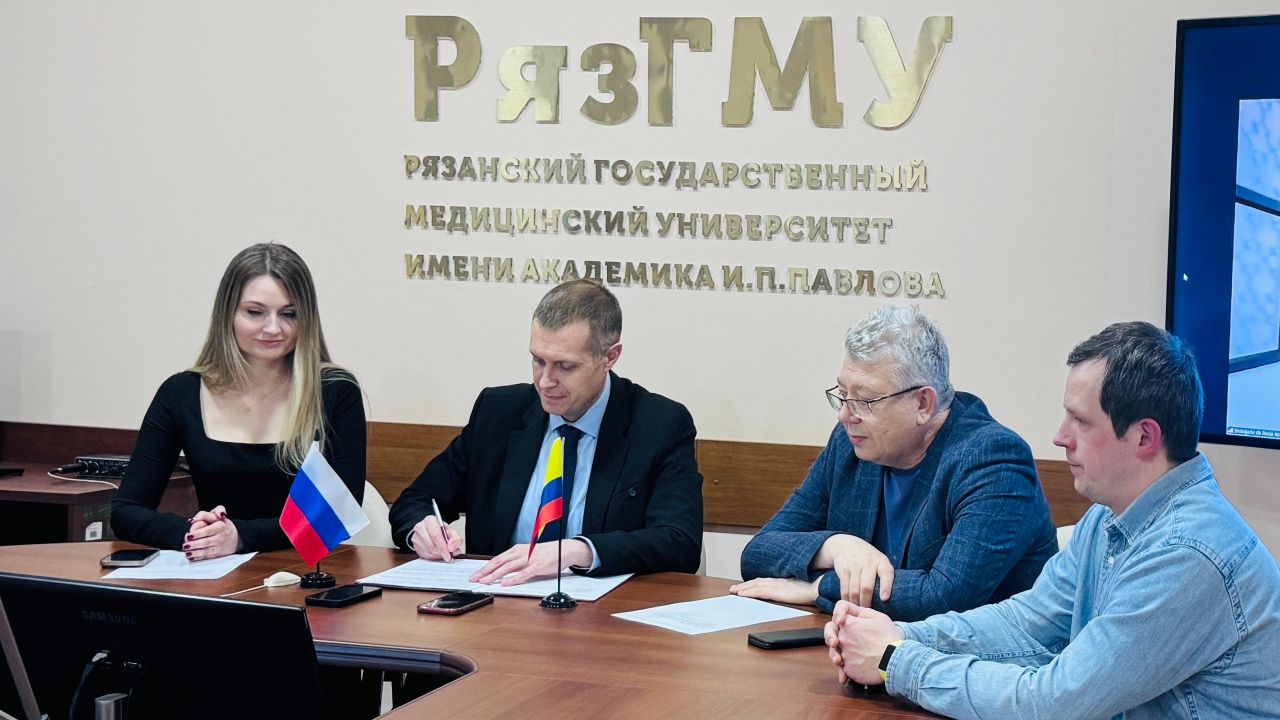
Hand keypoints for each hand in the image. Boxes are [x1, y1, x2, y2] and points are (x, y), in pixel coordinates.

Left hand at [184, 505, 239, 560]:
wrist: (234, 538)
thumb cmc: (221, 524)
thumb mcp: (215, 514)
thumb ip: (203, 514)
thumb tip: (192, 520)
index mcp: (221, 526)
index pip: (208, 530)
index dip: (198, 533)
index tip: (189, 535)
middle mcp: (221, 537)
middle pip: (206, 542)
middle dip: (194, 544)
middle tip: (185, 545)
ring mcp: (219, 547)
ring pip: (206, 551)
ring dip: (195, 553)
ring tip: (187, 552)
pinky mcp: (217, 554)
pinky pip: (207, 557)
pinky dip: (198, 558)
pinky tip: (191, 557)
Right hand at [409, 515, 462, 561]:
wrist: (429, 530)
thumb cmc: (439, 530)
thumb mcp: (451, 531)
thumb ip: (456, 538)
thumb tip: (452, 547)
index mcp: (430, 521)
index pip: (436, 535)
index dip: (443, 546)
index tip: (449, 552)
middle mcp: (420, 528)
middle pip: (431, 544)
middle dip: (441, 552)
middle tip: (448, 556)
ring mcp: (416, 538)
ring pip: (428, 551)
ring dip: (438, 555)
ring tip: (444, 554)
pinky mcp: (415, 546)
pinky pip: (425, 555)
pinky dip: (433, 557)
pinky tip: (437, 554)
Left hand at [470, 540, 591, 585]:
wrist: (564, 549)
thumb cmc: (547, 553)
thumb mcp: (528, 554)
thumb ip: (516, 561)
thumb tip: (502, 570)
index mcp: (517, 549)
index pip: (497, 559)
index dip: (485, 567)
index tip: (475, 574)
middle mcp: (521, 553)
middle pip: (499, 562)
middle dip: (485, 571)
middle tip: (475, 579)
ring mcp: (529, 559)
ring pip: (508, 568)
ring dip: (495, 575)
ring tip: (485, 581)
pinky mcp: (538, 566)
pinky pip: (523, 573)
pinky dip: (513, 579)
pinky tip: (505, 583)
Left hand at [729, 577, 820, 604]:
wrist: (819, 586)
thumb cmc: (814, 588)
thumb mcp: (802, 590)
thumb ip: (795, 591)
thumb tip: (794, 594)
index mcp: (784, 581)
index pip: (765, 582)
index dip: (754, 583)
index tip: (745, 586)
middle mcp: (778, 582)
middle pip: (757, 582)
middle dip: (745, 585)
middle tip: (733, 589)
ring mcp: (776, 586)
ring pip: (755, 586)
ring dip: (743, 588)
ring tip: (734, 591)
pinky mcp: (777, 591)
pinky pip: (759, 592)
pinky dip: (748, 592)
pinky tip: (741, 594)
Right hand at [815, 534, 894, 606]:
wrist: (845, 544)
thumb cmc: (867, 558)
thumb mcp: (879, 560)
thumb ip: (884, 575)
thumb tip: (891, 598)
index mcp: (881, 561)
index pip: (886, 573)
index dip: (886, 586)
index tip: (884, 599)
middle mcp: (868, 562)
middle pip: (867, 586)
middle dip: (866, 602)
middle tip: (868, 612)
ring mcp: (854, 565)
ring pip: (854, 590)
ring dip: (856, 603)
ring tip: (858, 610)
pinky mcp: (843, 569)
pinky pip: (844, 588)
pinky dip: (846, 598)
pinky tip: (849, 603)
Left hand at [825, 601, 903, 685]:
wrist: (898, 659)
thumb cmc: (890, 637)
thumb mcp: (877, 617)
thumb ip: (858, 613)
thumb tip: (846, 616)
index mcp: (849, 623)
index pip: (839, 610)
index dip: (838, 613)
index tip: (840, 620)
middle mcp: (843, 638)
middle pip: (833, 635)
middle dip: (833, 638)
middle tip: (835, 643)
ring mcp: (845, 655)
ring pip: (837, 653)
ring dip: (839, 656)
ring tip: (846, 660)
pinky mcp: (849, 670)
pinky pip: (845, 668)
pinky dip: (849, 669)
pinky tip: (856, 670)